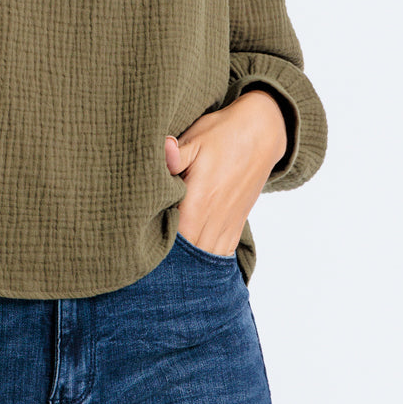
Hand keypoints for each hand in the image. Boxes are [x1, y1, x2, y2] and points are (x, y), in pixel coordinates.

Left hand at [165, 89, 287, 254]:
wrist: (261, 133)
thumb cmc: (221, 134)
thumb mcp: (195, 139)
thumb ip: (175, 154)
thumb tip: (164, 150)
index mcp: (200, 201)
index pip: (174, 239)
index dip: (157, 250)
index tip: (141, 251)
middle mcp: (215, 218)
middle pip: (189, 256)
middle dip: (170, 264)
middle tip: (150, 267)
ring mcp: (228, 223)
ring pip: (207, 258)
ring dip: (190, 266)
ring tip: (170, 270)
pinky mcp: (237, 222)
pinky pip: (223, 253)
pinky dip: (208, 261)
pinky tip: (196, 267)